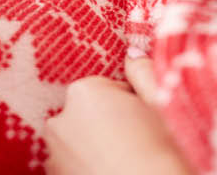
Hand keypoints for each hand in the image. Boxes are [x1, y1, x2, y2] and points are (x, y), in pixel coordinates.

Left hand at [44, 57, 192, 174]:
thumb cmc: (163, 151)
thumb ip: (142, 72)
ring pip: (79, 142)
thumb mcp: (162, 104)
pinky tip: (111, 172)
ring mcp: (53, 157)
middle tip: (138, 143)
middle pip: (88, 114)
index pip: (108, 88)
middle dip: (108, 123)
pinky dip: (88, 169)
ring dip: (96, 148)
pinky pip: (73, 166)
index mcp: (83, 93)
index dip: (132, 104)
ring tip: (125, 163)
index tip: (146, 121)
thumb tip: (132, 54)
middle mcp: (59, 122)